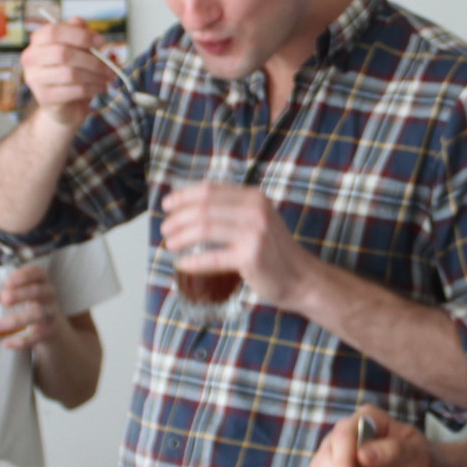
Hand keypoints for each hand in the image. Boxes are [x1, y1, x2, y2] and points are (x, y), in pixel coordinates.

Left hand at [0, 264, 59, 350]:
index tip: (7, 281)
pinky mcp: (49, 331)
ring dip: (17, 319)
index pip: (37, 273)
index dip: (24, 275)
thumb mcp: (9, 295)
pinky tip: (6, 343)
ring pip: (38, 314)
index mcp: (38, 281)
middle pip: (39, 291)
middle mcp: (48, 295)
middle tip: (3, 298)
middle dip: (21, 294)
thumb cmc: (25, 303)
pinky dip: (22, 341)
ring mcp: (50, 314)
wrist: (49, 326)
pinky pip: (38, 336)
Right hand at [19, 19, 115, 128]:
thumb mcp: (79, 48)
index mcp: (38, 40)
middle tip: (109, 67)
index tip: (102, 42)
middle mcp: (30, 58)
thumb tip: (81, 22)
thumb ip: (79, 33)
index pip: (54, 32)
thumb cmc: (74, 70)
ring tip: (108, 78)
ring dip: (95, 76)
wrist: (67, 104)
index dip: (80, 35)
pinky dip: (92, 88)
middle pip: (62, 53)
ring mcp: (34, 78)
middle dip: (91, 60)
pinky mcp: (44, 97)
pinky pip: (73, 90)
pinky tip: (101, 87)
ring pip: (69, 73)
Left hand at [160, 180, 315, 307]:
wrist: (302, 277)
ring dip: (181, 236)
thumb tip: (191, 204)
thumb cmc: (275, 250)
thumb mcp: (258, 219)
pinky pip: (213, 258)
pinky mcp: (251, 258)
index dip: (183, 196)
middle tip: (165, 227)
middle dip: (178, 217)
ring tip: (169, 243)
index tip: (167, 204)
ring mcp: (254, 234)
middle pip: (204, 207)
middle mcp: (255, 211)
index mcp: (254, 197)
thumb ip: (233, 209)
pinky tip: (182, 264)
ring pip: (205, 229)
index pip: (210, 190)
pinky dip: (194, 261)